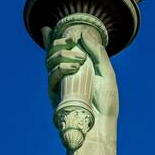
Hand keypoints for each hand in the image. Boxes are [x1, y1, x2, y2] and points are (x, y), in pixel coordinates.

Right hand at [44, 22, 118, 136]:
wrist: (100, 126)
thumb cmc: (105, 103)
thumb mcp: (107, 74)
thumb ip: (97, 54)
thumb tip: (84, 33)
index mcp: (78, 68)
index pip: (62, 50)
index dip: (52, 39)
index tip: (48, 28)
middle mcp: (66, 75)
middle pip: (53, 52)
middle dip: (58, 42)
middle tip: (70, 39)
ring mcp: (59, 84)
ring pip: (50, 61)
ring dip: (62, 53)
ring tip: (79, 58)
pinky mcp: (55, 94)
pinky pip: (52, 75)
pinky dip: (61, 67)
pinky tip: (73, 66)